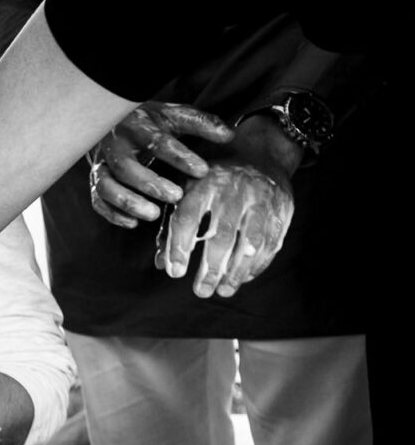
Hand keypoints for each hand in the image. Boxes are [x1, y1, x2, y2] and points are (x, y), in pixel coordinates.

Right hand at [88, 102, 235, 227]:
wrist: (111, 120)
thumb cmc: (150, 122)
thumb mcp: (174, 117)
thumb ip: (201, 123)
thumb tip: (229, 135)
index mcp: (136, 125)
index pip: (156, 140)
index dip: (178, 156)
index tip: (202, 170)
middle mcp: (114, 145)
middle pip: (125, 167)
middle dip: (149, 183)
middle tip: (176, 196)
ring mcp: (101, 164)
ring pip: (106, 186)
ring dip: (128, 202)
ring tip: (154, 214)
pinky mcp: (96, 180)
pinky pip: (97, 199)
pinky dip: (112, 213)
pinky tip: (133, 223)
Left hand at [155, 116, 298, 297]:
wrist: (259, 152)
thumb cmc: (213, 179)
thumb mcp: (187, 191)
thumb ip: (172, 226)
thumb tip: (161, 264)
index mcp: (203, 183)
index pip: (187, 218)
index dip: (179, 247)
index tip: (175, 272)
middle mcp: (233, 190)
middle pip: (221, 235)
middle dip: (211, 268)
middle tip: (200, 292)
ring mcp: (261, 199)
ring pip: (250, 242)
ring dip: (237, 271)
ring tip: (224, 291)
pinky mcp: (283, 208)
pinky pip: (272, 241)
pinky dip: (258, 264)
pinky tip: (244, 278)